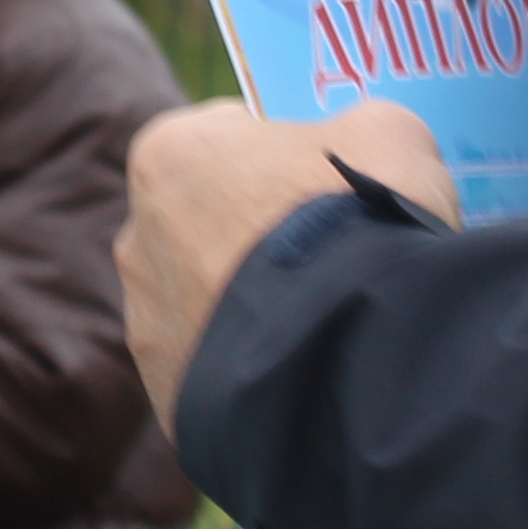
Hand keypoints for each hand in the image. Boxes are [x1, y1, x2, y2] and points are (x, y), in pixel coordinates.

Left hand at [115, 100, 454, 431]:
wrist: (353, 354)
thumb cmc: (362, 218)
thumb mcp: (389, 135)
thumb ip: (358, 131)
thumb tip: (358, 151)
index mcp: (171, 151)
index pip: (230, 136)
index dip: (288, 156)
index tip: (333, 182)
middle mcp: (138, 235)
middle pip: (212, 221)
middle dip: (264, 234)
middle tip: (337, 255)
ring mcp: (147, 324)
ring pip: (210, 300)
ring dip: (258, 306)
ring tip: (330, 323)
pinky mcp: (170, 396)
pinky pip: (219, 368)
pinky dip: (258, 367)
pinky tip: (311, 371)